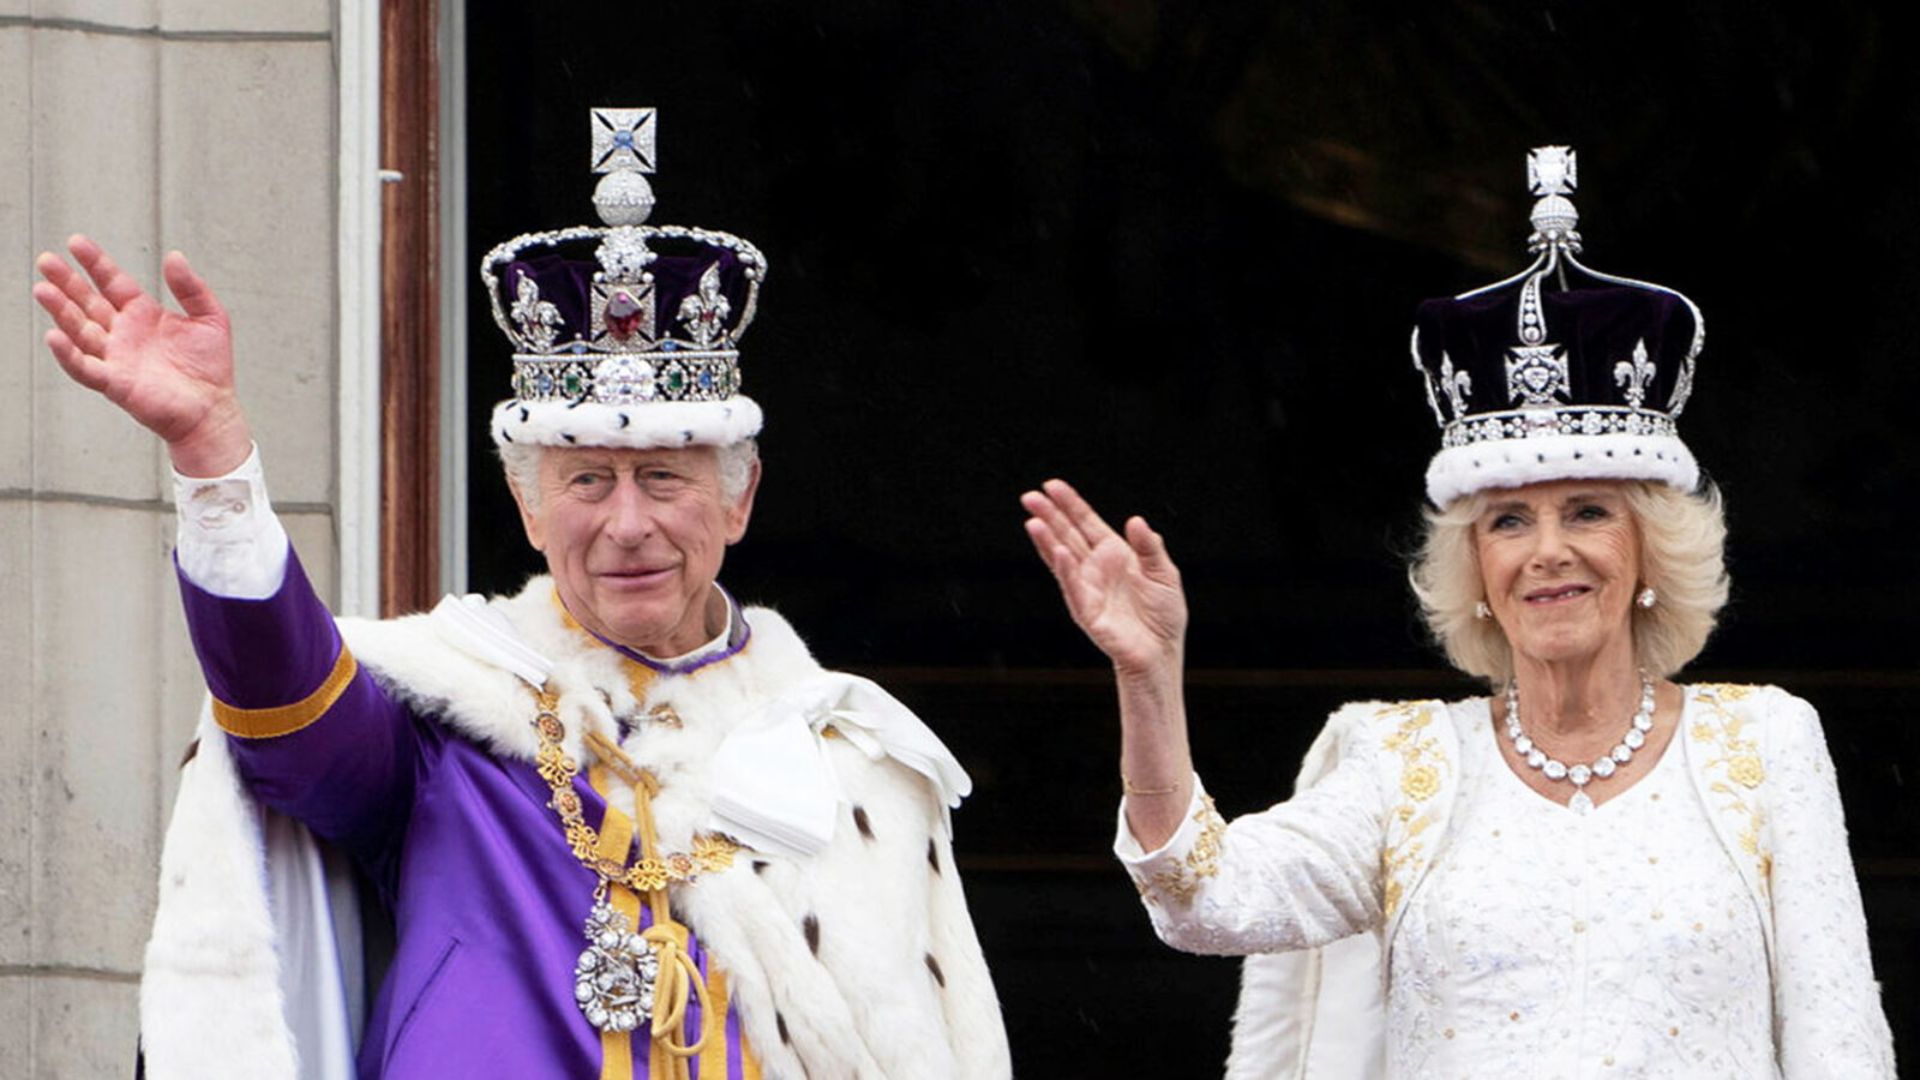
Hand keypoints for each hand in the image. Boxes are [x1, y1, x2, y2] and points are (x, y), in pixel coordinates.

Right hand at [33, 235, 251, 475]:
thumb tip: (174, 256)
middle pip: (87, 302)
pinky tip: (54, 335)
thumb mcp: (210, 318)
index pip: (112, 282)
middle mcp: (123, 333)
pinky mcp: (115, 383)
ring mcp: (116, 357)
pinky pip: (84, 367)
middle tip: (46, 261)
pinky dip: (68, 353)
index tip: (76, 242)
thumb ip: (191, 288)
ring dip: (60, 311)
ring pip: (80, 330)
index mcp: (143, 314)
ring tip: (43, 289)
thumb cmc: (210, 368)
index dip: (95, 263)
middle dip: (66, 282)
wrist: (213, 409)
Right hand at [1021, 478, 1187, 676]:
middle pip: (1067, 535)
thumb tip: (1135, 520)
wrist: (1161, 651)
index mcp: (1113, 552)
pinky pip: (1073, 586)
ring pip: (1062, 558)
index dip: (1070, 504)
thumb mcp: (1164, 573)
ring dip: (1047, 540)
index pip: (1086, 522)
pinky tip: (1059, 551)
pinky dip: (1066, 569)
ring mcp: (1087, 588)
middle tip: (1030, 496)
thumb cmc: (1163, 614)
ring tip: (1033, 521)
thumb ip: (1150, 547)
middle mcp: (1095, 567)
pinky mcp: (1086, 610)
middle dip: (1049, 515)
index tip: (1052, 485)